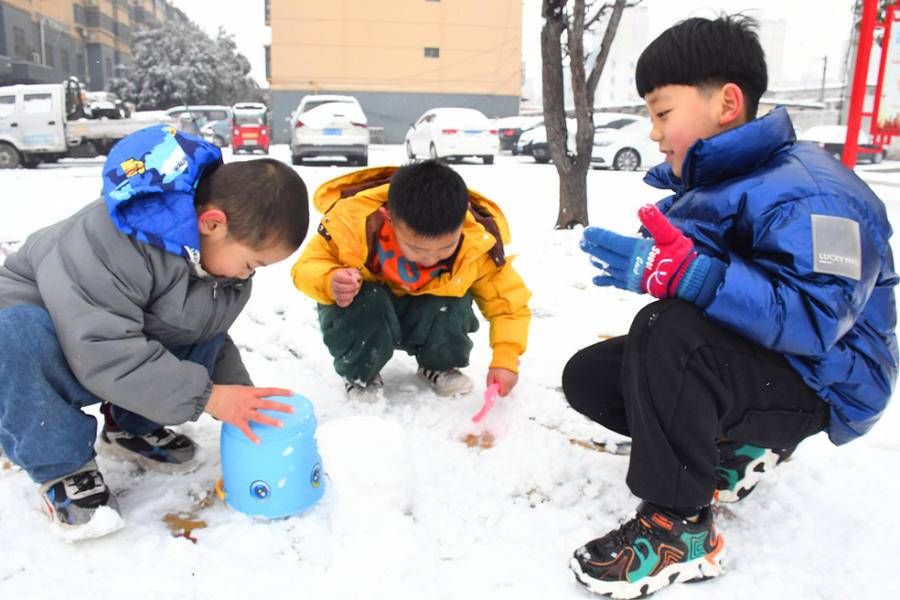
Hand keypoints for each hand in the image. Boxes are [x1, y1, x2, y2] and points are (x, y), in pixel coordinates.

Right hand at [204, 385, 293, 443]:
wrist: (211, 397)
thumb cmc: (227, 392)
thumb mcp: (242, 389)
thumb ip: (254, 394)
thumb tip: (264, 397)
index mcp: (251, 392)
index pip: (270, 391)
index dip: (282, 392)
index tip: (293, 393)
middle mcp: (249, 401)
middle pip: (268, 404)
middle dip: (281, 407)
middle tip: (293, 410)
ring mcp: (243, 411)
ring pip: (259, 417)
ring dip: (271, 421)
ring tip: (281, 425)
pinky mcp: (236, 420)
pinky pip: (246, 429)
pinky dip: (252, 436)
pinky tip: (259, 442)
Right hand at [331, 268, 361, 306]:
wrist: (344, 281)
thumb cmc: (349, 276)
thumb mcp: (353, 272)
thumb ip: (354, 274)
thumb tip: (355, 279)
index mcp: (336, 276)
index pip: (340, 278)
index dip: (348, 280)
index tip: (355, 280)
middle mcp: (334, 285)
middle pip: (340, 288)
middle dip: (351, 287)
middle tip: (357, 285)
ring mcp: (335, 293)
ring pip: (341, 297)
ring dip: (351, 294)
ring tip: (355, 290)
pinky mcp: (338, 300)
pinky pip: (342, 304)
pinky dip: (348, 301)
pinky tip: (351, 297)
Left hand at [487, 368, 517, 396]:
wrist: (506, 357)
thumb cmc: (497, 366)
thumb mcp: (490, 376)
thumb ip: (490, 384)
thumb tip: (490, 390)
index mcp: (505, 383)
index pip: (503, 394)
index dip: (498, 391)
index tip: (496, 386)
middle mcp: (512, 383)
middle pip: (506, 391)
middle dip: (502, 388)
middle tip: (498, 380)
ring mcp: (515, 380)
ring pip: (509, 387)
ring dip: (505, 384)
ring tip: (502, 375)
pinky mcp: (517, 377)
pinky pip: (512, 382)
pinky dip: (509, 380)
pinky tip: (506, 374)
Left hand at [580, 205, 697, 297]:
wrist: (687, 280)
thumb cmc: (679, 255)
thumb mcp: (669, 234)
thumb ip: (655, 221)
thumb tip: (642, 207)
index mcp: (637, 250)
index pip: (612, 241)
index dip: (598, 236)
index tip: (587, 231)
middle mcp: (630, 264)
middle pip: (606, 255)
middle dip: (593, 248)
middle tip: (581, 242)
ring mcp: (631, 276)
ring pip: (609, 268)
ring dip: (597, 261)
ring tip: (588, 256)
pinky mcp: (634, 286)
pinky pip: (616, 282)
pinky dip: (605, 280)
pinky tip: (596, 279)